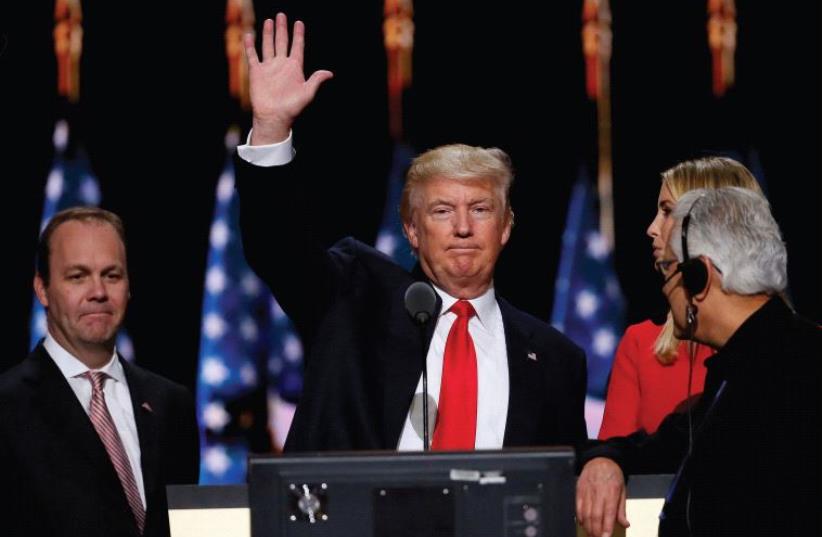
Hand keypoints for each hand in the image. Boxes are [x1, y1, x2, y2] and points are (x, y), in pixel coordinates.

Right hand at [243, 13, 333, 144]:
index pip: (297, 47)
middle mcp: (282, 65)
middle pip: (282, 42)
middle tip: (282, 15)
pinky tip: (250, 35)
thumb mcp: (307, 93)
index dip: (298, 35)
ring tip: (269, 21)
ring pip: (268, 46)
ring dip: (268, 33)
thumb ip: (316, 80)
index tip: (299, 23)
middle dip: (282, 29)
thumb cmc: (292, 107)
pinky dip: (250, 46)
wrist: (274, 116)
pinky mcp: (257, 72)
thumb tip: (329, 73)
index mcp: (294, 67)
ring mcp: (269, 67)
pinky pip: (253, 56)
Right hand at [576, 457, 629, 536]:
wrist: (600, 459)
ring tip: (591, 534)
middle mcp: (598, 492)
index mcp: (611, 492)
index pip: (608, 513)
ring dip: (588, 527)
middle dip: (596, 531)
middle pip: (595, 516)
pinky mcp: (579, 490)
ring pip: (586, 513)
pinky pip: (578, 507)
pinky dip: (580, 517)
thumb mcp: (622, 490)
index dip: (606, 528)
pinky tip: (583, 524)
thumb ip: (621, 509)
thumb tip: (625, 523)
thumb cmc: (612, 474)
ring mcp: (587, 491)